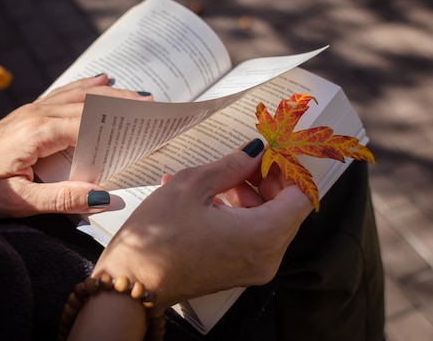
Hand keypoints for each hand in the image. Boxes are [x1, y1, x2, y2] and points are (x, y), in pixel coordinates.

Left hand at [0, 74, 152, 216]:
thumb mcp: (19, 202)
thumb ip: (63, 199)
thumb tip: (107, 196)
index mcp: (38, 132)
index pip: (90, 124)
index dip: (122, 123)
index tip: (151, 123)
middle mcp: (36, 113)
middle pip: (89, 104)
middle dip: (124, 104)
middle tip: (157, 106)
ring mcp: (31, 110)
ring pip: (79, 95)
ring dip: (110, 94)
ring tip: (140, 93)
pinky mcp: (27, 114)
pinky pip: (63, 94)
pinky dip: (86, 87)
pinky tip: (101, 78)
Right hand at [92, 139, 312, 308]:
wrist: (131, 281)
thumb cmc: (158, 234)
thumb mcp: (192, 186)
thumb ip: (232, 165)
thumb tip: (255, 150)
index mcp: (263, 235)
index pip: (300, 197)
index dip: (286, 171)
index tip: (267, 154)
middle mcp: (266, 257)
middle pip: (285, 211)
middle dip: (265, 182)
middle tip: (239, 163)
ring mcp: (252, 270)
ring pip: (267, 224)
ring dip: (248, 197)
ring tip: (213, 181)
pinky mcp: (236, 274)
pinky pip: (250, 238)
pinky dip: (237, 216)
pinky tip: (206, 200)